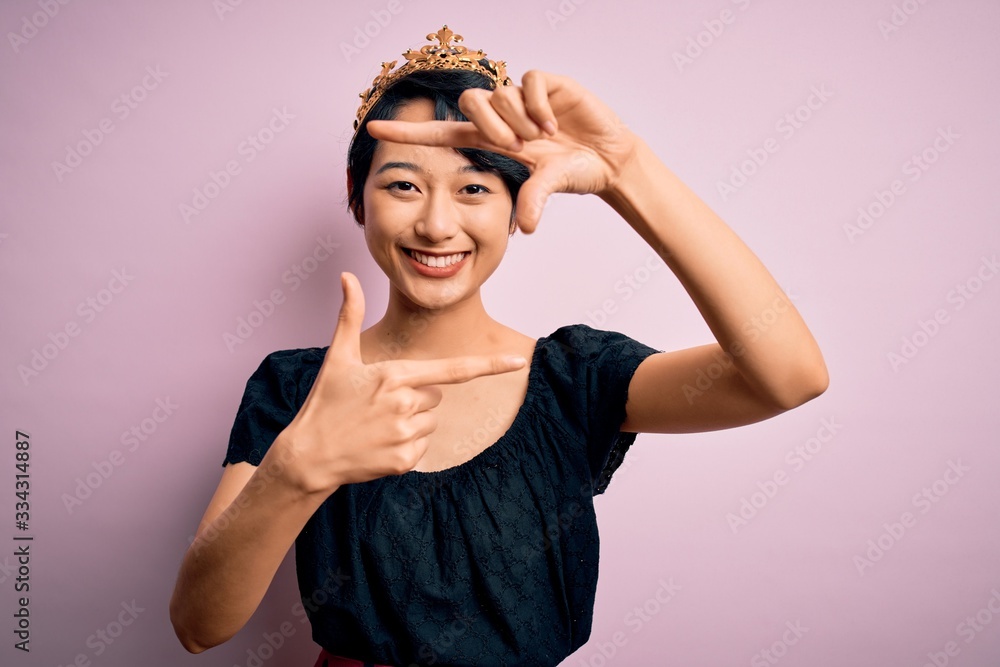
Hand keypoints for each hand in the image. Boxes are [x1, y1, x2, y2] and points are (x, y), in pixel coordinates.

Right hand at [274, 272, 526, 493]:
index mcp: (395, 375)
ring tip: (378, 425)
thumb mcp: (338, 357)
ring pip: (432, 420)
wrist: (309, 456)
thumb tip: (347, 276)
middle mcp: (404, 404)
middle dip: (415, 397)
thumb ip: (350, 315)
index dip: (490, 365)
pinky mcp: (405, 461)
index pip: (453, 369)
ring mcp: (405, 434)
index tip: (519, 361)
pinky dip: (407, 446)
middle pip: (436, 395)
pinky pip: (424, 446)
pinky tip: (380, 445)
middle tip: (380, 405)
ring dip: (413, 422)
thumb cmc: (325, 402)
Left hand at [366, 70, 638, 233]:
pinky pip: (530, 82)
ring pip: (501, 93)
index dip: (409, 133)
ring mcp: (524, 98)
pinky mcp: (549, 84)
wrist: (609, 159)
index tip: (373, 129)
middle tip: (517, 146)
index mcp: (491, 141)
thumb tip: (523, 227)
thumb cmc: (574, 173)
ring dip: (521, 119)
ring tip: (544, 137)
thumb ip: (533, 200)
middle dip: (489, 125)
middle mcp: (502, 116)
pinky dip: (539, 104)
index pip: (441, 134)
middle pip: (470, 102)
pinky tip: (555, 122)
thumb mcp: (550, 187)